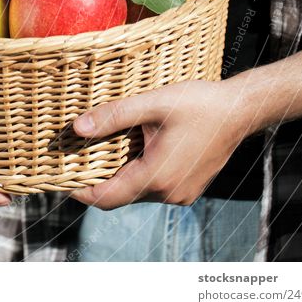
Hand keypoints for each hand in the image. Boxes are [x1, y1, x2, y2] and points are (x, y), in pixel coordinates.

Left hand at [70, 80, 251, 209]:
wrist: (240, 110)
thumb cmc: (198, 104)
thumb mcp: (152, 104)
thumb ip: (113, 116)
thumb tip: (77, 128)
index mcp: (157, 177)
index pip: (107, 197)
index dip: (81, 192)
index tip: (60, 181)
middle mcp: (169, 193)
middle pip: (120, 196)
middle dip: (98, 181)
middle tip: (77, 160)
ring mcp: (181, 193)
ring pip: (137, 192)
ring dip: (120, 176)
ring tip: (102, 151)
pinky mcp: (188, 188)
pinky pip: (154, 187)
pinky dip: (139, 174)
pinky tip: (134, 151)